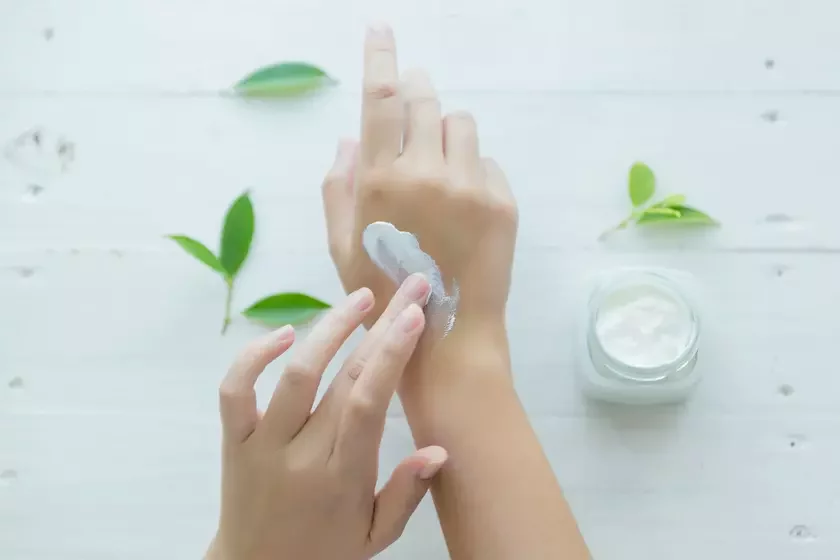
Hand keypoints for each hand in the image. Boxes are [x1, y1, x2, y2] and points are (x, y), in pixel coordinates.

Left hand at [207, 275, 446, 559]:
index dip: (392, 354)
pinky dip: (253, 357)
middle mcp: (302, 455)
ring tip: (361, 298)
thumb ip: (406, 494)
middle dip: (381, 327)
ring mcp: (262, 444)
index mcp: (342, 477)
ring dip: (329, 329)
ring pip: (295, 375)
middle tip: (408, 289)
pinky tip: (283, 333)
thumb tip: (438, 450)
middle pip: (343, 379)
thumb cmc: (326, 551)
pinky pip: (235, 391)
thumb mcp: (376, 536)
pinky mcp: (234, 440)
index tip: (415, 315)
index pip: (369, 404)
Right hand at [322, 24, 517, 332]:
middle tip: (412, 106)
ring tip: (439, 171)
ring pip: (460, 124)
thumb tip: (347, 137)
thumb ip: (338, 185)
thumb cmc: (382, 292)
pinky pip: (486, 161)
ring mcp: (469, 186)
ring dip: (446, 135)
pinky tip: (463, 206)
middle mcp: (426, 174)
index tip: (381, 29)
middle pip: (424, 101)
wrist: (447, 335)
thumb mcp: (342, 244)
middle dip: (415, 95)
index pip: (379, 99)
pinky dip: (472, 171)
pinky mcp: (501, 202)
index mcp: (379, 181)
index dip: (379, 57)